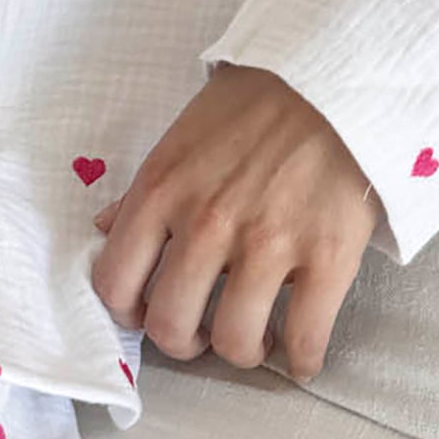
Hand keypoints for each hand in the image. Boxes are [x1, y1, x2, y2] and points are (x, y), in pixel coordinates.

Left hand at [90, 63, 375, 380]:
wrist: (332, 78)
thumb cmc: (252, 105)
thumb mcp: (179, 139)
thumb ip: (143, 190)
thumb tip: (106, 228)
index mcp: (162, 191)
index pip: (115, 282)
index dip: (127, 312)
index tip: (147, 313)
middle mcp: (206, 223)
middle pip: (171, 324)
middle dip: (183, 342)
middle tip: (201, 334)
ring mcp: (267, 244)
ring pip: (235, 341)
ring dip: (241, 352)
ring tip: (251, 339)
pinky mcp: (327, 257)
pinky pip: (305, 339)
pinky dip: (302, 360)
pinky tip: (300, 353)